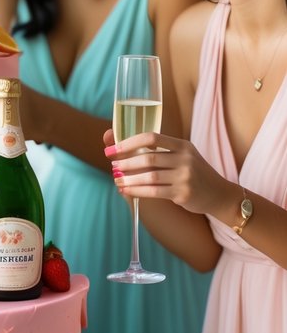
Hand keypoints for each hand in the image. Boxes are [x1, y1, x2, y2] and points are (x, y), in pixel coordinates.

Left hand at [105, 128, 231, 216]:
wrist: (219, 194)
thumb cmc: (193, 173)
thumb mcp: (182, 157)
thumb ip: (159, 152)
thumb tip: (123, 150)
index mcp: (182, 145)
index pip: (152, 137)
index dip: (129, 142)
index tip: (112, 148)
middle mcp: (185, 158)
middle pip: (148, 158)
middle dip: (126, 162)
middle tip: (113, 166)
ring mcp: (185, 176)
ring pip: (149, 176)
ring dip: (129, 178)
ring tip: (117, 179)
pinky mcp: (183, 194)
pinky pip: (154, 191)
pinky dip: (136, 191)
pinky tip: (126, 191)